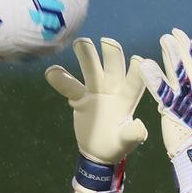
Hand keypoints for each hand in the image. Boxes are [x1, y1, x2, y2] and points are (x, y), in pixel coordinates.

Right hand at [45, 37, 147, 192]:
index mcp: (127, 101)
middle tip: (107, 41)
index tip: (138, 60)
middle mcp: (113, 91)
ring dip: (87, 56)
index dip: (136, 73)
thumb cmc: (116, 145)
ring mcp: (95, 92)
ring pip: (91, 70)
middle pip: (113, 69)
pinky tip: (51, 71)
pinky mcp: (80, 97)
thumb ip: (131, 135)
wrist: (97, 151)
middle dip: (112, 55)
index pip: (134, 84)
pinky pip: (69, 86)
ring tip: (80, 42)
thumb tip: (140, 127)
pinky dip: (61, 79)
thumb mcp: (124, 143)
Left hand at [138, 28, 191, 158]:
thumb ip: (191, 99)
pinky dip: (155, 78)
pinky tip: (146, 65)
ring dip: (173, 55)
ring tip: (164, 39)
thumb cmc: (191, 137)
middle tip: (174, 33)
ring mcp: (185, 102)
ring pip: (180, 74)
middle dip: (184, 48)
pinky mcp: (173, 111)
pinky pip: (163, 91)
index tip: (190, 41)